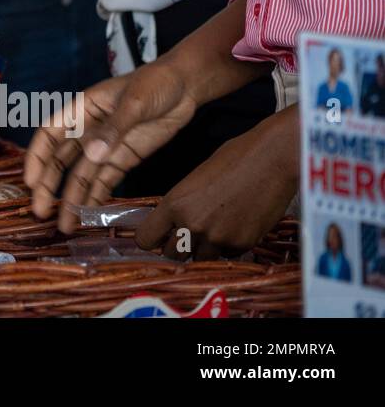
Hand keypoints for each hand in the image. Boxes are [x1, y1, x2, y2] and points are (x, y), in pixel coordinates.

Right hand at [25, 58, 200, 231]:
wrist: (186, 86)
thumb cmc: (155, 82)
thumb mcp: (135, 101)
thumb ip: (114, 128)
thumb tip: (93, 156)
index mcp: (82, 109)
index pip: (50, 135)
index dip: (37, 158)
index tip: (31, 182)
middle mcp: (87, 130)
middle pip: (61, 161)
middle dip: (49, 186)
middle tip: (41, 212)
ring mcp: (105, 146)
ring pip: (81, 176)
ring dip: (71, 199)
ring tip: (65, 226)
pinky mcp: (123, 158)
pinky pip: (105, 181)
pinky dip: (96, 198)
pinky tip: (88, 217)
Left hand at [135, 106, 298, 258]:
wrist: (272, 160)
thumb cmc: (233, 158)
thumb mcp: (194, 178)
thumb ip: (181, 203)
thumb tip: (172, 222)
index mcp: (174, 204)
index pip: (146, 239)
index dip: (150, 239)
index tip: (156, 237)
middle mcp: (192, 225)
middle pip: (172, 254)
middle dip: (177, 246)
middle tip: (187, 234)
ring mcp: (218, 238)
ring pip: (200, 258)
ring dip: (203, 249)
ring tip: (214, 228)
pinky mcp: (243, 244)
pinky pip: (227, 255)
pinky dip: (228, 246)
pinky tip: (236, 225)